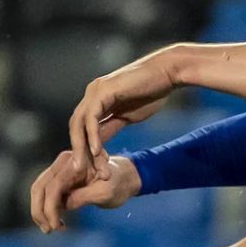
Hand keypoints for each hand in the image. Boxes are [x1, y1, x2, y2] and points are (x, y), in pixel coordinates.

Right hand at [30, 152, 141, 233]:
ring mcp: (60, 171)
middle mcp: (64, 163)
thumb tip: (63, 206)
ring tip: (52, 229)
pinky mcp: (59, 181)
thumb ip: (84, 196)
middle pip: (39, 188)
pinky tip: (57, 223)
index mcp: (76, 161)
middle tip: (49, 230)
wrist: (124, 178)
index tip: (55, 226)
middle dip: (40, 211)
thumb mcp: (106, 192)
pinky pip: (45, 196)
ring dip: (40, 212)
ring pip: (39, 193)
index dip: (50, 208)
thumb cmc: (118, 183)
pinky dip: (46, 210)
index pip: (54, 186)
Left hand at [70, 50, 176, 178]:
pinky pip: (91, 118)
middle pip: (77, 127)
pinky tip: (97, 151)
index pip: (85, 128)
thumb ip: (112, 126)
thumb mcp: (129, 115)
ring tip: (86, 167)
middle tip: (81, 173)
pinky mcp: (103, 91)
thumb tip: (98, 144)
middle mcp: (92, 94)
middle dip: (79, 151)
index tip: (93, 169)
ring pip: (80, 124)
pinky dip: (92, 135)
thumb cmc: (154, 91)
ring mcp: (95, 91)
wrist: (168, 72)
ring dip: (82, 147)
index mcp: (97, 100)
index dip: (86, 149)